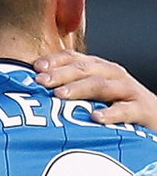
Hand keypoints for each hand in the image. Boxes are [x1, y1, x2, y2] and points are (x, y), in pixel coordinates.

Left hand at [35, 50, 156, 128]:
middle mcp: (112, 75)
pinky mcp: (141, 109)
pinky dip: (111, 113)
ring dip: (79, 88)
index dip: (55, 60)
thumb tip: (31, 92)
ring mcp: (127, 91)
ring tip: (60, 95)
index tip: (35, 67)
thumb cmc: (115, 106)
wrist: (154, 118)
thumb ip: (67, 90)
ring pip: (102, 85)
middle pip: (84, 69)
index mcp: (98, 69)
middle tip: (40, 81)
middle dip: (61, 73)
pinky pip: (126, 109)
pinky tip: (96, 117)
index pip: (74, 58)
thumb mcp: (91, 94)